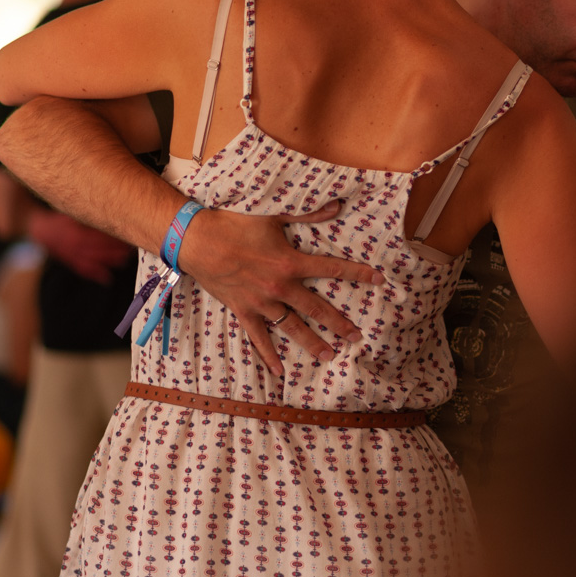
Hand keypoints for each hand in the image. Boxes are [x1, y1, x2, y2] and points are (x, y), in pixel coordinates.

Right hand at [26, 209, 133, 283]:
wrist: (40, 230)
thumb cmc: (61, 219)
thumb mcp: (72, 214)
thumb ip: (88, 218)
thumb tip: (109, 216)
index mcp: (77, 234)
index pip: (100, 237)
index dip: (114, 238)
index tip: (127, 236)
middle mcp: (74, 247)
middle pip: (100, 250)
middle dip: (116, 250)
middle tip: (131, 248)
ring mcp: (72, 256)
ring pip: (94, 261)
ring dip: (110, 262)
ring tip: (125, 260)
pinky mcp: (70, 262)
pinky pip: (84, 270)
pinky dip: (96, 275)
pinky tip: (108, 278)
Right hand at [177, 201, 386, 370]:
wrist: (197, 241)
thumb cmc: (235, 224)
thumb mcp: (274, 214)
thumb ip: (308, 214)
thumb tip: (338, 205)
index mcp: (290, 263)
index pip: (333, 269)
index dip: (357, 274)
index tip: (379, 280)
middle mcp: (280, 287)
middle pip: (317, 309)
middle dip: (340, 324)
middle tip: (357, 337)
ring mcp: (261, 303)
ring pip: (292, 327)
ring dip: (312, 343)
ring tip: (330, 356)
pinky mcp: (243, 311)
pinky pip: (259, 338)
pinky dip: (268, 355)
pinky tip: (279, 371)